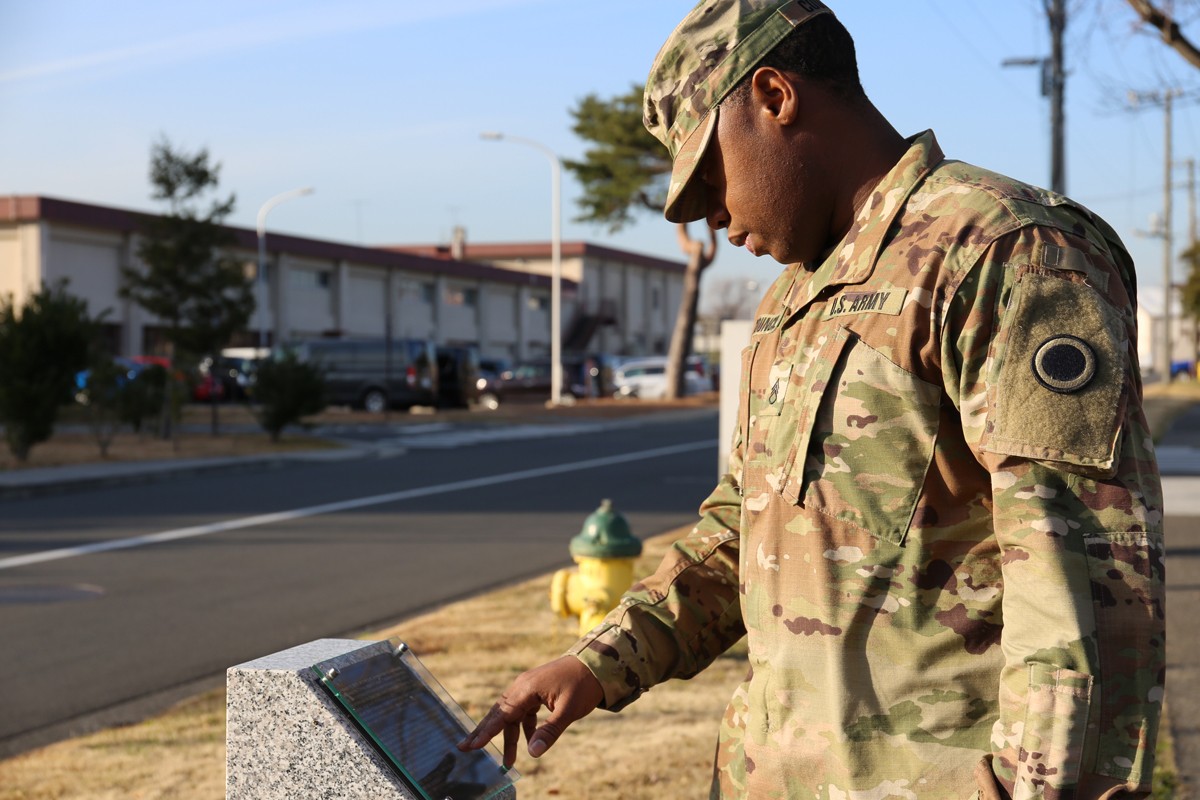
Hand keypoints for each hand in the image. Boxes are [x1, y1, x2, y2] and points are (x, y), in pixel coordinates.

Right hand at [457, 655, 603, 768]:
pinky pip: (523, 712)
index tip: (472, 745)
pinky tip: (528, 743)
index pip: (501, 714)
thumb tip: (533, 753)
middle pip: (498, 713)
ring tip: (507, 761)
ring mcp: (528, 688)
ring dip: (508, 736)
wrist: (597, 664)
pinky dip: (522, 728)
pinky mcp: (536, 691)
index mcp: (527, 688)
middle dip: (484, 732)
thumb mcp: (568, 711)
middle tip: (465, 748)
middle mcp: (522, 686)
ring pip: (511, 714)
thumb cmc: (583, 685)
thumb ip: (549, 732)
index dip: (486, 732)